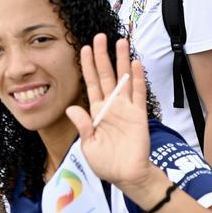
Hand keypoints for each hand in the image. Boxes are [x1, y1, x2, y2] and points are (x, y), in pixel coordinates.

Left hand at [64, 34, 154, 189]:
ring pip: (123, 79)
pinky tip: (136, 64)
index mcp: (96, 112)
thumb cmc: (107, 163)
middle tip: (100, 37)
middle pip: (106, 75)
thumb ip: (83, 125)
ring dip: (122, 60)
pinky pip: (138, 93)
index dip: (86, 66)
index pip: (90, 83)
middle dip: (102, 56)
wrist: (127, 176)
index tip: (83, 48)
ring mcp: (126, 109)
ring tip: (121, 41)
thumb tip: (72, 108)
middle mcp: (111, 106)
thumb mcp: (88, 145)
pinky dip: (137, 79)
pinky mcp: (139, 115)